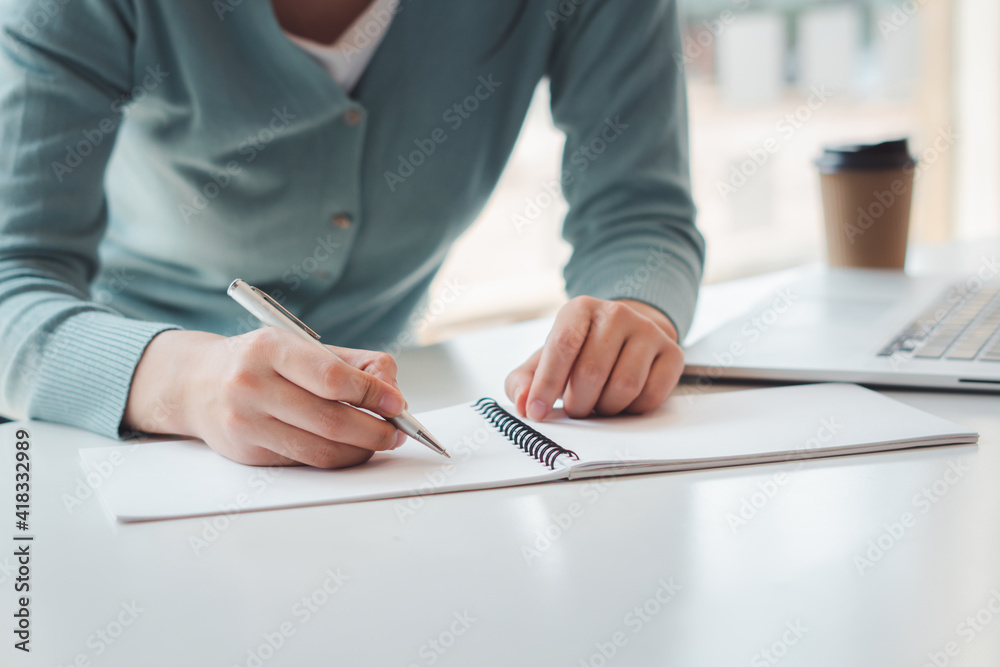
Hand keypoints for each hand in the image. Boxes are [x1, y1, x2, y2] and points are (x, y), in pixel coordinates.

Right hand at [123, 328, 407, 467]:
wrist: (196, 383)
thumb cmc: (261, 361)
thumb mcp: (301, 344)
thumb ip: (353, 364)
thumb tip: (392, 393)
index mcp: (270, 348)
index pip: (332, 378)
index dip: (372, 394)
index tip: (398, 404)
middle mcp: (252, 385)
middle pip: (330, 420)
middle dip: (375, 430)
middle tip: (399, 431)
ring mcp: (246, 422)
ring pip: (320, 449)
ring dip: (361, 450)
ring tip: (381, 441)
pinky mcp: (247, 452)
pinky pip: (304, 461)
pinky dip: (336, 458)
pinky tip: (351, 448)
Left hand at [505, 297, 682, 420]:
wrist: (627, 338)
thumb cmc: (581, 352)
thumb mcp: (546, 360)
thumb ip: (523, 381)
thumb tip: (523, 403)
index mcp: (581, 309)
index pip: (562, 346)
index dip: (546, 384)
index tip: (537, 412)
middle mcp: (617, 313)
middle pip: (592, 372)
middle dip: (578, 403)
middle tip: (576, 408)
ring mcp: (649, 331)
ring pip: (623, 387)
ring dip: (605, 408)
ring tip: (599, 402)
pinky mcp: (673, 353)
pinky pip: (651, 396)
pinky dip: (633, 409)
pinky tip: (624, 400)